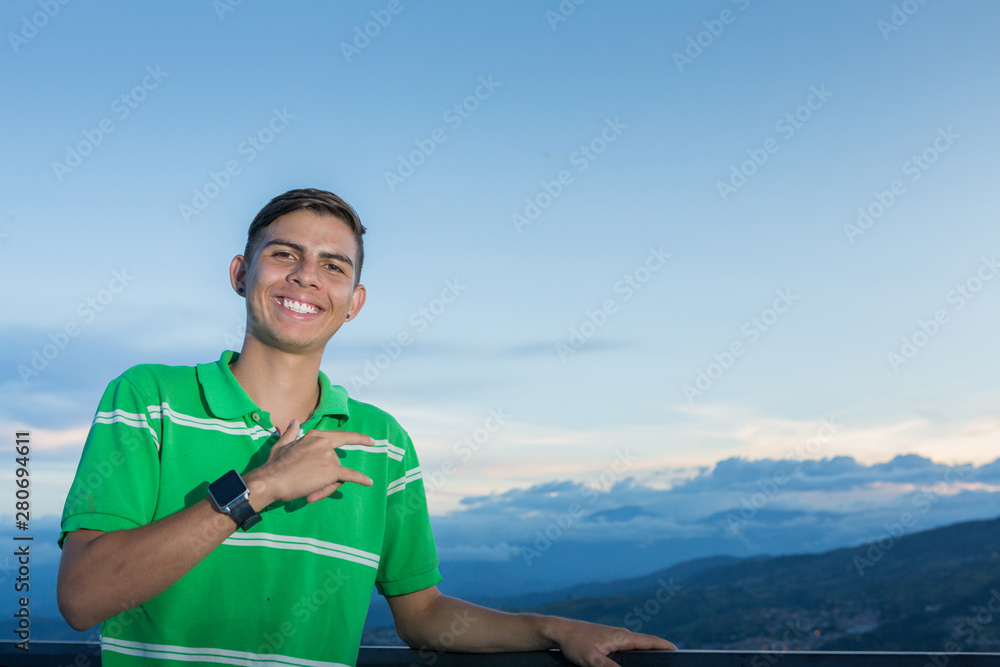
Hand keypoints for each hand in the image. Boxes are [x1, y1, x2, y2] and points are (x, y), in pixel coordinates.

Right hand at [245, 419, 375, 506]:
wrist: (270, 480)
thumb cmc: (274, 465)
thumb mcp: (282, 445)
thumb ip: (291, 433)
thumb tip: (294, 421)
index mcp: (315, 436)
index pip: (341, 436)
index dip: (357, 438)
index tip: (370, 440)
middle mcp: (324, 443)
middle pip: (336, 463)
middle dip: (328, 477)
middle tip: (310, 487)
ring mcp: (328, 456)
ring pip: (337, 475)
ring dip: (326, 486)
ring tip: (309, 492)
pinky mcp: (331, 471)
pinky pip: (350, 476)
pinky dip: (361, 479)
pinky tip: (369, 482)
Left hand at [548, 618, 675, 666]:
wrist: (560, 631)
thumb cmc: (575, 644)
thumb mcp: (592, 660)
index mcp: (622, 637)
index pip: (650, 641)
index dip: (665, 646)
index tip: (678, 651)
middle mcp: (621, 634)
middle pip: (647, 643)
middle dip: (660, 650)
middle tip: (673, 659)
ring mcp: (615, 636)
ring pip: (637, 645)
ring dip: (649, 650)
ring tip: (659, 660)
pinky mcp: (608, 640)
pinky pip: (628, 646)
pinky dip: (637, 652)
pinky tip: (637, 660)